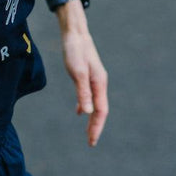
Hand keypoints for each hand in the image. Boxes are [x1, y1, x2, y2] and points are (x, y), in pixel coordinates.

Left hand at [61, 25, 108, 146]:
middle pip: (100, 110)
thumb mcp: (77, 73)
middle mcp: (99, 83)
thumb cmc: (75, 51)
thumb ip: (82, 92)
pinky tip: (78, 111)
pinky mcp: (87, 76)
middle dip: (96, 126)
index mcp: (99, 84)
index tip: (91, 141)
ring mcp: (94, 80)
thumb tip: (86, 113)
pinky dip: (85, 106)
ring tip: (87, 132)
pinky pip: (89, 96)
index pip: (100, 111)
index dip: (96, 127)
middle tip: (90, 142)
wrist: (75, 33)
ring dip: (92, 118)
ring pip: (95, 104)